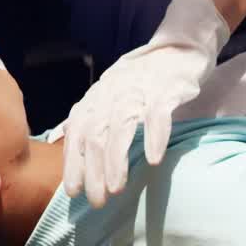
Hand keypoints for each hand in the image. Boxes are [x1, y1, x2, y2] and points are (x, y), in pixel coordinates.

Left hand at [62, 0, 228, 206]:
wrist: (179, 45)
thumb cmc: (143, 77)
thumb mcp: (111, 93)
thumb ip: (93, 116)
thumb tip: (66, 139)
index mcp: (97, 96)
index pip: (77, 130)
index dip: (73, 161)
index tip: (73, 191)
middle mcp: (112, 92)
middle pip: (96, 133)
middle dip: (93, 170)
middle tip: (96, 200)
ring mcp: (138, 89)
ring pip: (121, 126)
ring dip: (117, 159)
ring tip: (117, 187)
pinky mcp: (166, 88)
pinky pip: (157, 113)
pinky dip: (154, 136)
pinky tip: (153, 159)